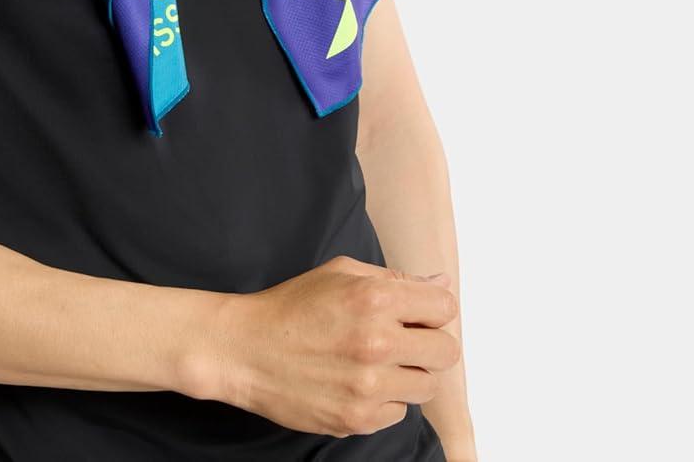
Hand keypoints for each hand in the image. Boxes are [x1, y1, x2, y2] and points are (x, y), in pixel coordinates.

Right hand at [196, 255, 461, 438]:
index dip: (433, 309)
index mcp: (374, 298)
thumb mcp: (340, 273)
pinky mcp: (358, 419)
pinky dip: (385, 399)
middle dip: (430, 343)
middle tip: (404, 340)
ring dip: (410, 374)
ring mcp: (369, 386)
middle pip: (446, 352)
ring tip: (379, 363)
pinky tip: (357, 382)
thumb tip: (440, 285)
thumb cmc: (292, 306)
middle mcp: (377, 342)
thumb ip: (395, 279)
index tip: (418, 314)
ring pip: (427, 386)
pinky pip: (399, 412)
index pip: (445, 307)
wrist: (246, 350)